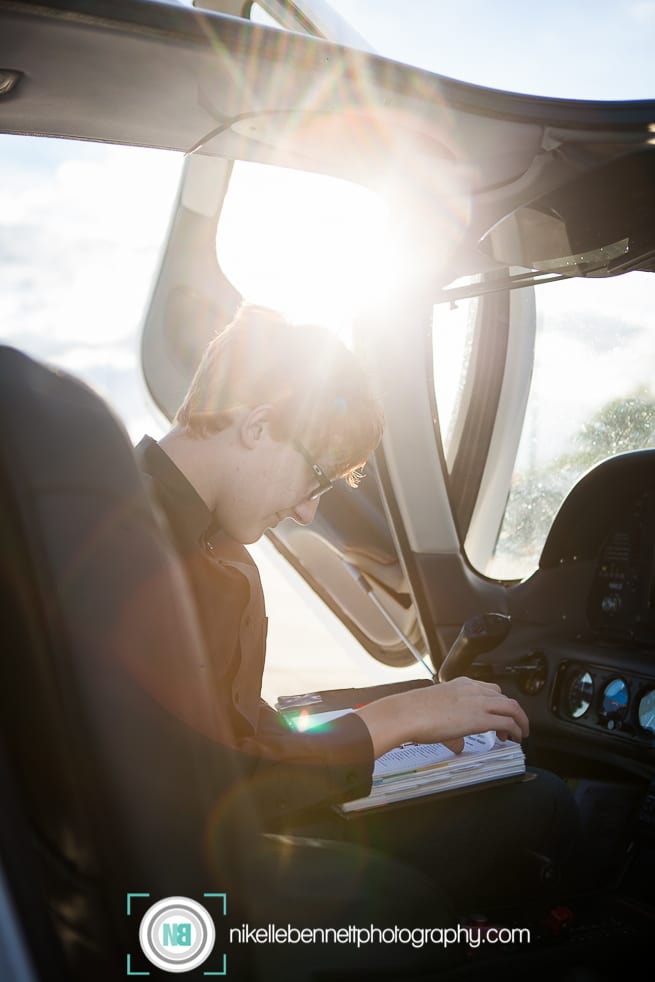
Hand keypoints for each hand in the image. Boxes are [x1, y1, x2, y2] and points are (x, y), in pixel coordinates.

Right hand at [356, 677, 528, 757]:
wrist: (407, 713)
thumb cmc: (414, 711)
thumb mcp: (436, 709)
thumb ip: (449, 723)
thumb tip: (456, 742)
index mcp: (462, 684)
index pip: (491, 689)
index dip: (500, 703)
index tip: (501, 713)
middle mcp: (473, 690)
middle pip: (505, 697)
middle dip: (514, 712)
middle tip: (516, 725)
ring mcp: (478, 703)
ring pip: (512, 707)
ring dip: (520, 721)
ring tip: (520, 733)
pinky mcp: (480, 719)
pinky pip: (508, 723)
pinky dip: (515, 730)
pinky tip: (514, 738)